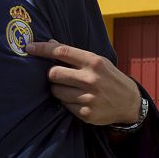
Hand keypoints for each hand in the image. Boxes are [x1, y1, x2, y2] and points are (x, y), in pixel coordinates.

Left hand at [25, 40, 140, 125]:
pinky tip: (77, 99)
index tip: (28, 47)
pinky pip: (64, 105)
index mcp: (93, 61)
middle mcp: (90, 79)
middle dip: (51, 74)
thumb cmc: (109, 77)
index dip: (42, 49)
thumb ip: (74, 54)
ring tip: (70, 88)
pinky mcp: (86, 114)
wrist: (129, 102)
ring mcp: (88, 98)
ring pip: (56, 91)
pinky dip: (66, 102)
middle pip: (53, 74)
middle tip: (58, 76)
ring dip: (58, 89)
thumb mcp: (97, 61)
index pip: (61, 52)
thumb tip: (50, 43)